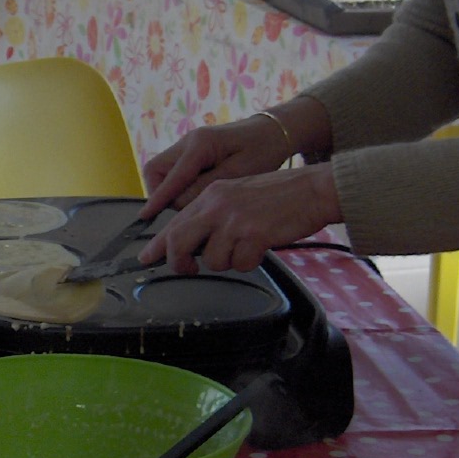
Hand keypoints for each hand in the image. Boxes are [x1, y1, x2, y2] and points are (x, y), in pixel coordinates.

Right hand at [141, 116, 289, 217]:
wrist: (275, 131)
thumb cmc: (263, 151)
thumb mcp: (238, 174)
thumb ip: (206, 187)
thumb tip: (178, 204)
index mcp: (200, 144)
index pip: (170, 176)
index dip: (157, 199)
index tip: (144, 217)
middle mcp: (188, 141)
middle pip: (155, 170)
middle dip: (159, 193)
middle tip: (177, 212)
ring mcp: (188, 144)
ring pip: (162, 171)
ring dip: (168, 190)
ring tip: (189, 206)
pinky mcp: (193, 151)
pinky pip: (174, 171)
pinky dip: (177, 186)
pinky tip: (195, 197)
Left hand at [141, 164, 341, 275]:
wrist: (312, 190)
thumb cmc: (279, 196)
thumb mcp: (237, 195)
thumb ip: (213, 215)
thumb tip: (191, 243)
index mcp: (211, 194)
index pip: (175, 222)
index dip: (158, 244)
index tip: (146, 257)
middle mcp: (217, 205)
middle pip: (179, 243)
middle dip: (180, 262)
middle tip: (188, 268)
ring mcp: (234, 220)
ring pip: (213, 260)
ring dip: (229, 261)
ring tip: (247, 244)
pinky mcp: (252, 235)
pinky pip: (239, 264)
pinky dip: (249, 262)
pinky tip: (260, 247)